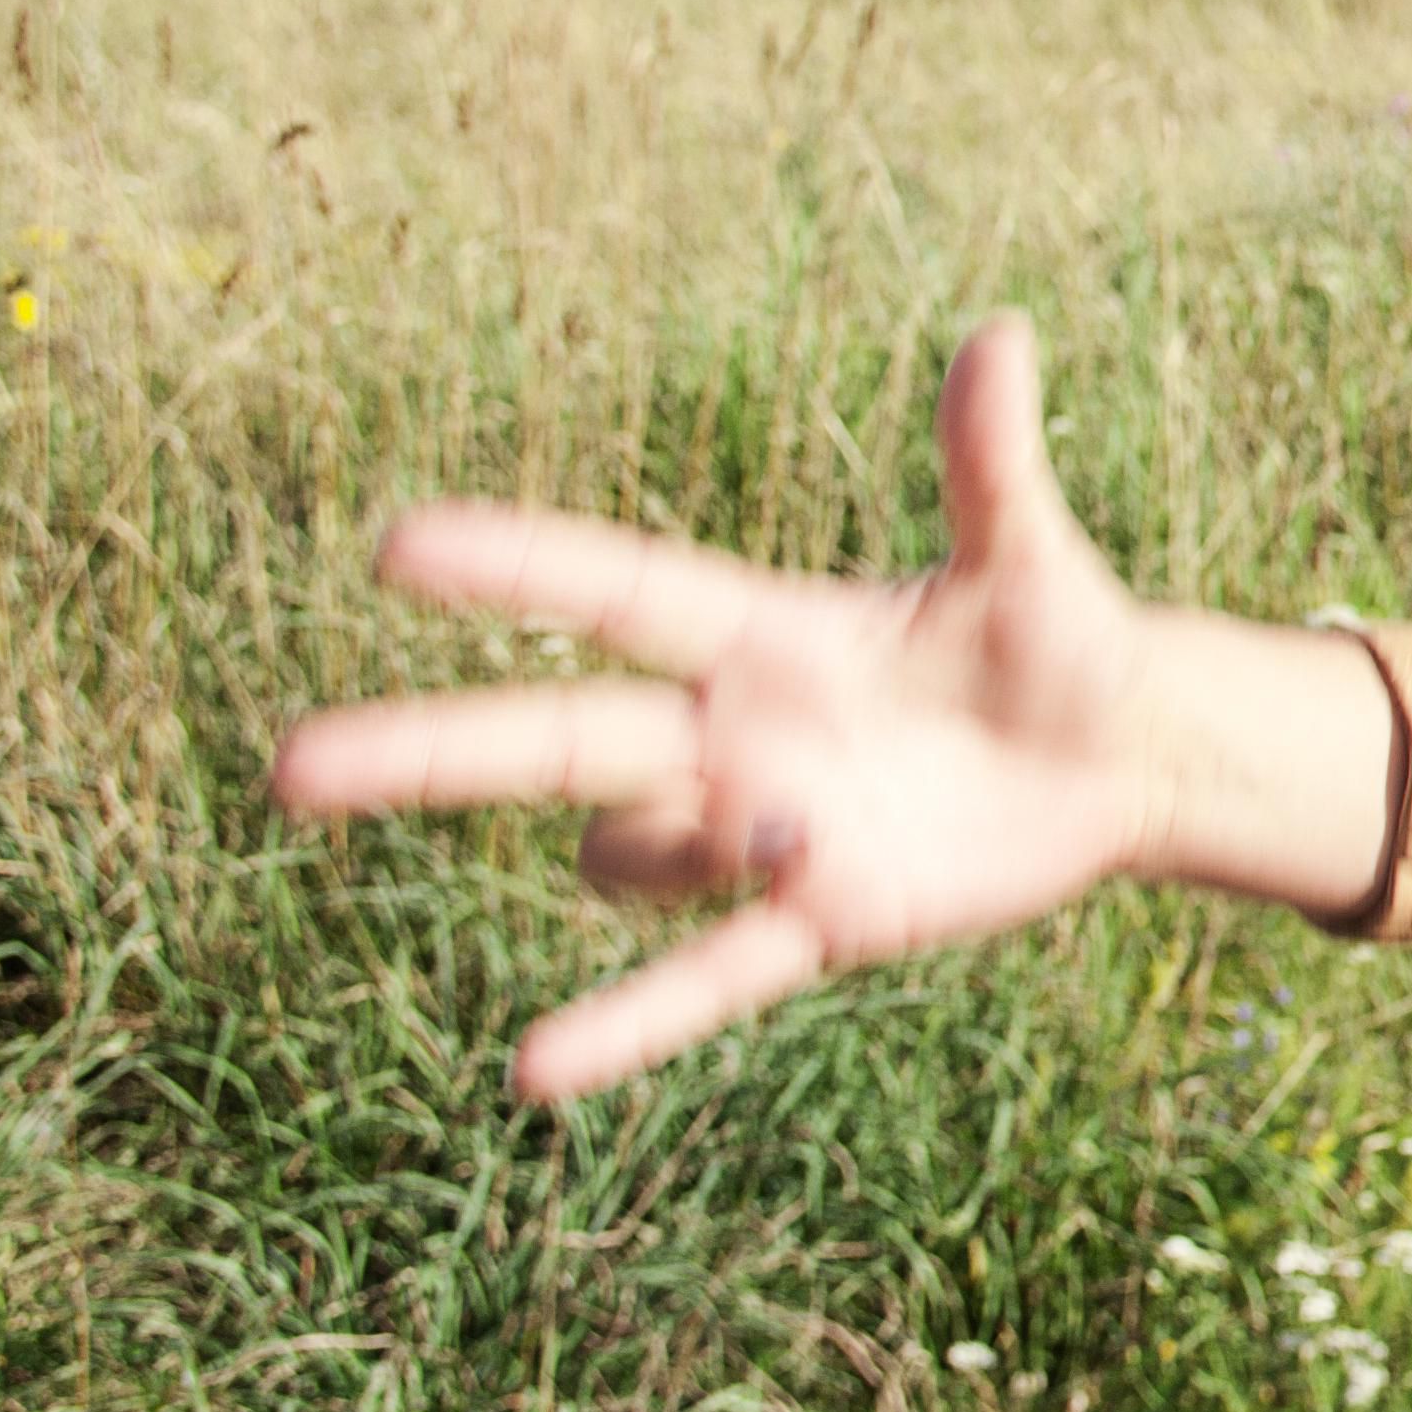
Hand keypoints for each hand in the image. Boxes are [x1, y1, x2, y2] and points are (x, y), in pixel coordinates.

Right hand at [275, 316, 1385, 1100]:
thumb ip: (992, 463)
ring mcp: (764, 833)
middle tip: (290, 766)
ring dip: (682, 852)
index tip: (393, 544)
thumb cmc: (1061, 637)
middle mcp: (734, 732)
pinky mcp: (818, 921)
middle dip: (432, 749)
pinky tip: (535, 1075)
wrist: (1121, 754)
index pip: (615, 591)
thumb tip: (999, 337)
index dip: (516, 568)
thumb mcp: (1027, 558)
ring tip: (806, 836)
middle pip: (554, 736)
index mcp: (766, 634)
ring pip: (634, 852)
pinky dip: (629, 1025)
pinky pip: (701, 981)